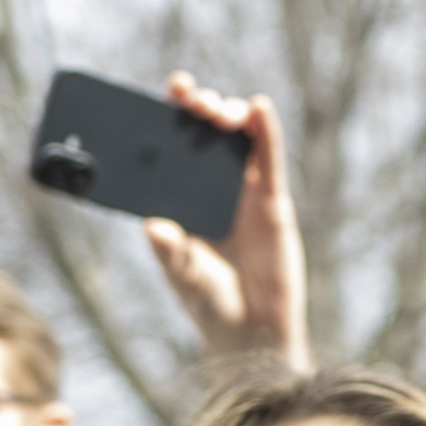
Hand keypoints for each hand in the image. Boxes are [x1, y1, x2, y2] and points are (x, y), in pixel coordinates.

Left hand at [136, 76, 304, 372]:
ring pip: (237, 138)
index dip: (169, 114)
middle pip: (204, 134)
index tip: (166, 92)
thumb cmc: (210, 303)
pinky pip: (269, 160)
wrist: (251, 333)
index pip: (172, 146)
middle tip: (191, 100)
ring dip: (228, 114)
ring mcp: (242, 192)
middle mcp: (210, 188)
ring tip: (218, 111)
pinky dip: (266, 132)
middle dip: (198, 107)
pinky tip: (259, 108)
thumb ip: (170, 251)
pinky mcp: (271, 202)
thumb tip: (153, 226)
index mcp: (180, 198)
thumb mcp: (183, 275)